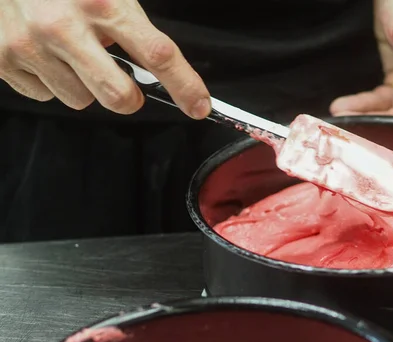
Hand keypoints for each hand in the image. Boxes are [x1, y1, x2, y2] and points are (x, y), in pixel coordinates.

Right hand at [0, 0, 209, 117]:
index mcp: (101, 2)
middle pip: (119, 97)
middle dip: (128, 99)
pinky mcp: (2, 59)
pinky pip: (45, 95)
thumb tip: (160, 65)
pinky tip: (41, 52)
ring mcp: (31, 46)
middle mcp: (64, 26)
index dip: (184, 85)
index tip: (199, 106)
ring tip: (67, 50)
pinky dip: (49, 80)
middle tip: (123, 84)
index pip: (157, 53)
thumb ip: (129, 22)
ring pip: (80, 100)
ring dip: (83, 84)